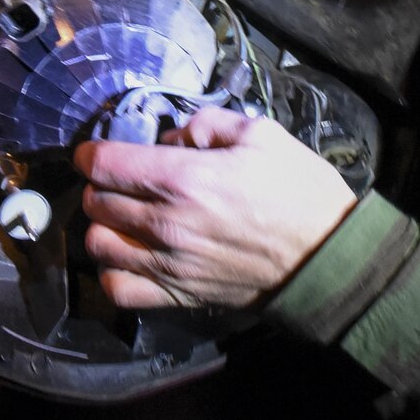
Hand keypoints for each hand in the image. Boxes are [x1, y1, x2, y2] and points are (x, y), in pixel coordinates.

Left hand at [74, 107, 356, 309]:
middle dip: (101, 186)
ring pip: (97, 245)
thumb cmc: (298, 191)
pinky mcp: (177, 295)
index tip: (98, 152)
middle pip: (95, 202)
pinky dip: (113, 272)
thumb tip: (174, 135)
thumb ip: (207, 123)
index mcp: (182, 179)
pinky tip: (129, 257)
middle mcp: (165, 223)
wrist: (326, 257)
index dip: (93, 153)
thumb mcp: (261, 134)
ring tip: (123, 219)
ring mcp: (168, 264)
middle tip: (122, 181)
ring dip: (103, 227)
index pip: (104, 164)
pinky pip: (118, 289)